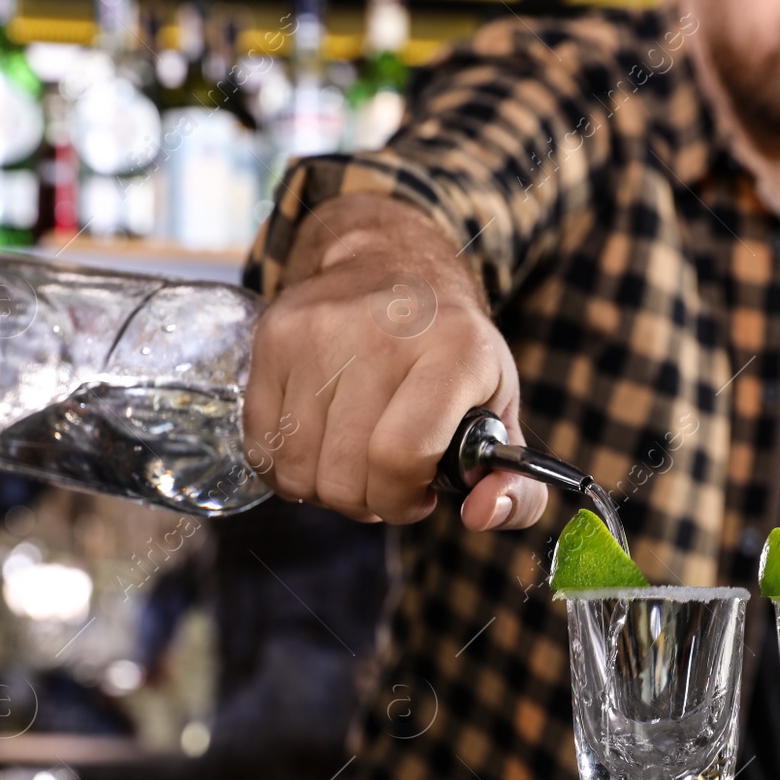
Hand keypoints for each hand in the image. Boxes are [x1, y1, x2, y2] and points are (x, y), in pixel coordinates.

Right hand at [243, 203, 547, 530]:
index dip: (402, 499)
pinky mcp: (274, 335)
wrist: (393, 265)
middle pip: (346, 474)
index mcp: (456, 351)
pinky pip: (261, 445)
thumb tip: (482, 514)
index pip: (401, 455)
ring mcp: (320, 330)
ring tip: (353, 459)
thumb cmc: (452, 353)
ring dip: (325, 487)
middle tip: (384, 478)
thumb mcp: (502, 410)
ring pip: (298, 467)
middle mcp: (383, 332)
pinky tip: (319, 443)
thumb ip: (518, 486)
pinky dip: (287, 466)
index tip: (417, 495)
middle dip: (366, 501)